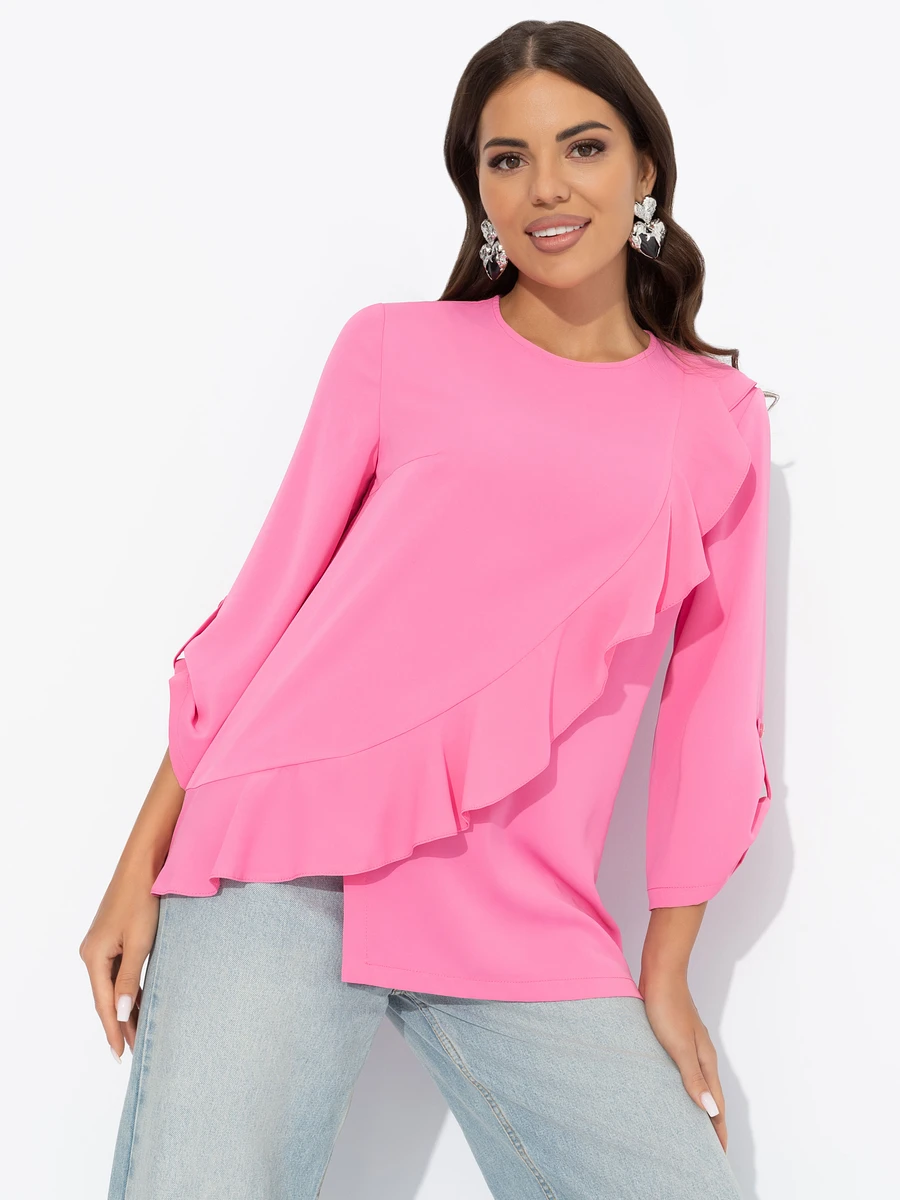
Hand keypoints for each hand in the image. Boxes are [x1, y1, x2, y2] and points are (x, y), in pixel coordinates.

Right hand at [79, 872, 159, 1060]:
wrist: (142, 867)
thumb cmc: (142, 902)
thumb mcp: (139, 943)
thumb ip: (130, 979)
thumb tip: (122, 1013)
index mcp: (93, 957)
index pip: (103, 1003)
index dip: (113, 1029)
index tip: (120, 1053)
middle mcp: (92, 953)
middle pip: (106, 996)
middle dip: (119, 1022)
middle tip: (133, 1049)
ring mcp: (101, 945)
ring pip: (112, 984)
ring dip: (126, 1006)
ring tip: (138, 1030)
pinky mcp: (112, 937)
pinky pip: (117, 970)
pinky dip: (128, 987)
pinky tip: (139, 1000)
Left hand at [638, 971, 728, 1152]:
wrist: (660, 974)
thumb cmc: (667, 1007)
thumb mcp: (679, 1046)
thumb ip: (694, 1077)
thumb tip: (711, 1111)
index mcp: (706, 1061)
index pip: (716, 1106)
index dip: (718, 1132)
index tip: (718, 1157)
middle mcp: (702, 1056)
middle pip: (711, 1098)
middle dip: (711, 1125)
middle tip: (706, 1152)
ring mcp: (690, 1047)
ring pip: (698, 1085)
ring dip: (697, 1107)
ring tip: (690, 1129)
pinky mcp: (675, 1039)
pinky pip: (684, 1073)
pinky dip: (685, 1089)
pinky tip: (672, 1092)